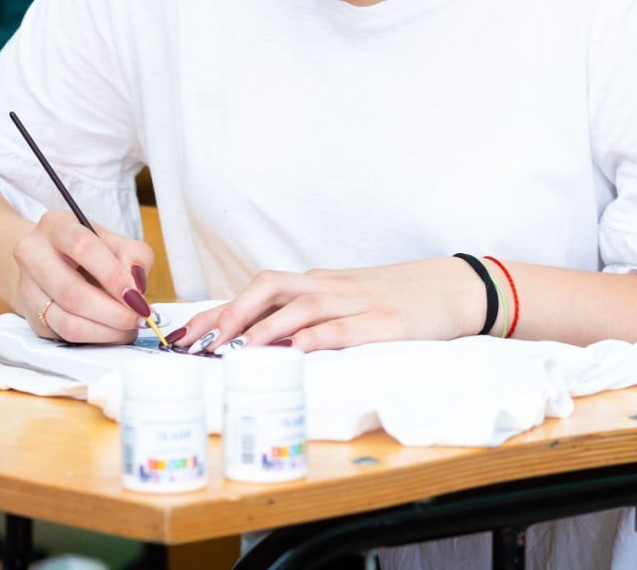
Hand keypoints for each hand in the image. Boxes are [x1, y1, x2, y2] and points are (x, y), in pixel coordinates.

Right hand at [12, 210, 155, 343]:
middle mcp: (33, 254)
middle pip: (71, 292)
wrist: (48, 261)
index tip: (135, 295)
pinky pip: (66, 336)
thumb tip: (137, 287)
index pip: (82, 247)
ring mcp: (27, 288)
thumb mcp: (113, 240)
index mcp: (55, 225)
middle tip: (138, 317)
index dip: (112, 274)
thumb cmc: (86, 250)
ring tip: (129, 327)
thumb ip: (134, 256)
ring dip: (106, 330)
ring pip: (67, 321)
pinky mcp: (31, 317)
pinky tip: (113, 331)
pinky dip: (96, 338)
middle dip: (113, 312)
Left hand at [168, 258, 483, 354]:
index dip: (218, 310)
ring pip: (301, 305)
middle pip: (270, 286)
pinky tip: (297, 352)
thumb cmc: (394, 298)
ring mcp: (357, 302)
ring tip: (240, 350)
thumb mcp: (346, 301)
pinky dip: (317, 338)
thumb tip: (258, 344)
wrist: (453, 287)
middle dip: (233, 312)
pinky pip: (344, 327)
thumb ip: (309, 316)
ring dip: (266, 327)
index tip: (183, 335)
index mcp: (318, 284)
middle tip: (207, 343)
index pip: (258, 290)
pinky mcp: (384, 322)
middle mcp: (330, 287)